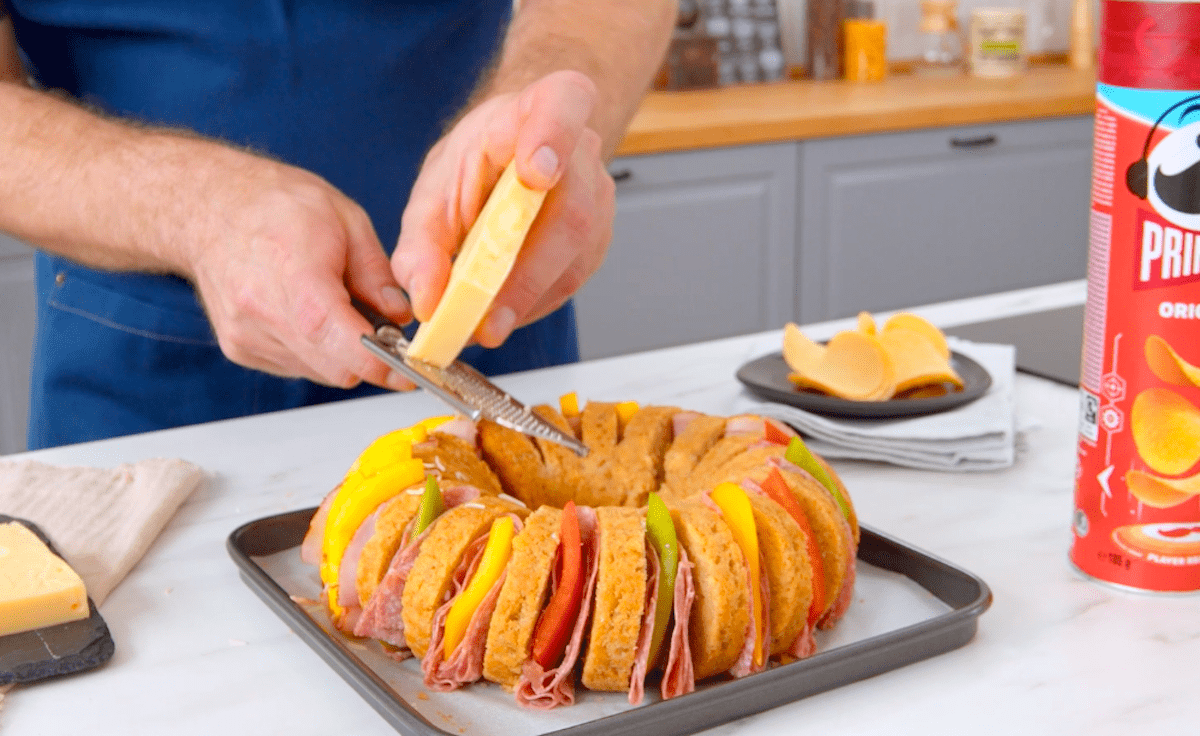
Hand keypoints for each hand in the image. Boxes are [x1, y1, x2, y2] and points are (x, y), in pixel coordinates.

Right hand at [180, 148, 415, 389]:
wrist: (209, 206)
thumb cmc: (275, 204)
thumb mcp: (346, 219)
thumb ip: (376, 274)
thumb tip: (401, 316)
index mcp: (295, 276)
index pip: (341, 342)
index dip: (382, 365)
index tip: (409, 372)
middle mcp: (263, 315)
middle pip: (337, 369)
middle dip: (370, 358)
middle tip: (383, 329)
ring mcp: (247, 336)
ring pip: (320, 372)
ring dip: (342, 353)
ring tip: (337, 307)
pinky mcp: (240, 349)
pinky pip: (297, 366)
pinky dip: (316, 350)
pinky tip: (309, 314)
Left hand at [392, 70, 615, 347]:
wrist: (510, 159)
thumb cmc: (477, 164)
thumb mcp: (434, 190)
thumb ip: (421, 243)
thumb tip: (426, 295)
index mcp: (536, 110)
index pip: (563, 106)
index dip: (554, 138)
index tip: (537, 173)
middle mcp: (580, 150)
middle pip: (569, 211)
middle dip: (525, 274)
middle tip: (488, 315)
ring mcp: (598, 195)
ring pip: (575, 254)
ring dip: (528, 298)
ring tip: (484, 325)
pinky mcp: (599, 236)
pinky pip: (574, 276)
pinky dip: (535, 302)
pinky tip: (505, 311)